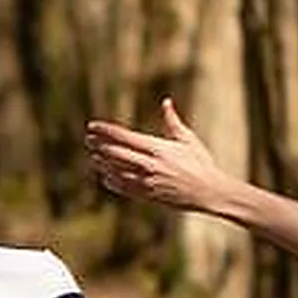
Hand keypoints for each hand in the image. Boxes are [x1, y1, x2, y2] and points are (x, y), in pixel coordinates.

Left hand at [85, 98, 231, 211]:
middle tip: (88, 139)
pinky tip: (105, 177)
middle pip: (116, 153)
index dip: (105, 130)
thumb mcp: (188, 140)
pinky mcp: (148, 196)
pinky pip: (124, 188)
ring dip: (103, 164)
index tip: (92, 126)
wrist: (210, 192)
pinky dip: (113, 182)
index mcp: (158, 148)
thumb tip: (166, 102)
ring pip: (117, 171)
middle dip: (99, 145)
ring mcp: (148, 181)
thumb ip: (173, 122)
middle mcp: (150, 165)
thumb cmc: (201, 164)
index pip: (125, 136)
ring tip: (93, 157)